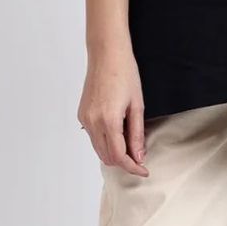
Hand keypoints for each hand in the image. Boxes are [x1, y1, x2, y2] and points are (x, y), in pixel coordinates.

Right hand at [78, 47, 150, 175]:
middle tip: (140, 158)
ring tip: (131, 147)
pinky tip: (118, 134)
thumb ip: (137, 134)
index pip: (119, 156)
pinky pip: (93, 137)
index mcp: (108, 120)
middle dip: (124, 162)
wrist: (106, 54)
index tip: (144, 170)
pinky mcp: (82, 114)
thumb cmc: (125, 74)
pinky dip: (105, 142)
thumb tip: (139, 156)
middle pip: (107, 157)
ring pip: (98, 149)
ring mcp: (85, 119)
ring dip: (114, 153)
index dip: (133, 167)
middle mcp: (92, 122)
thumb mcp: (137, 106)